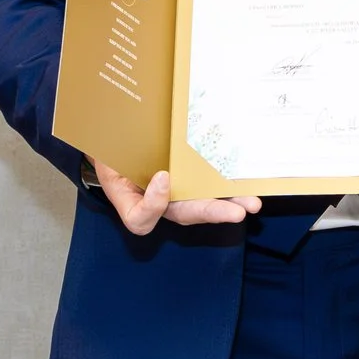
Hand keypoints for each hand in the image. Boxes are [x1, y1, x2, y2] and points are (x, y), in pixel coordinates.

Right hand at [89, 160, 262, 236]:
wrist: (116, 140)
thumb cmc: (111, 152)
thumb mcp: (105, 160)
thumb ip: (115, 164)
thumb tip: (137, 152)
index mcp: (133, 201)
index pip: (142, 219)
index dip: (154, 203)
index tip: (163, 176)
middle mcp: (159, 202)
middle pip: (185, 214)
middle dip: (213, 212)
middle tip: (238, 212)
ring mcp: (178, 193)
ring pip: (203, 204)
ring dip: (230, 203)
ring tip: (252, 203)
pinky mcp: (191, 180)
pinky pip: (210, 186)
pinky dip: (228, 185)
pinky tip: (247, 181)